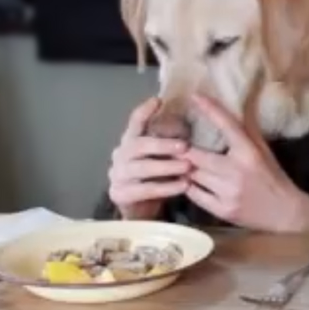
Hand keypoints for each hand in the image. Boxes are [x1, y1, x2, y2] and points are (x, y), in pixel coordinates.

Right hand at [107, 98, 190, 219]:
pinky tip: (183, 185)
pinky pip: (144, 189)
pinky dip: (165, 187)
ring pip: (140, 167)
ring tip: (188, 167)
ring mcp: (117, 175)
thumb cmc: (156, 176)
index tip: (158, 100)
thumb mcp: (163, 155)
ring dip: (166, 166)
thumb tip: (191, 124)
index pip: (134, 122)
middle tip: (185, 146)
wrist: (140, 209)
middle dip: (162, 144)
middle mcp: (120, 155)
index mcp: (130, 141)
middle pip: (137, 144)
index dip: (144, 111)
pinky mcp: (120, 194)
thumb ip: (171, 142)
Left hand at [181, 95, 308, 233]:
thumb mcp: (264, 150)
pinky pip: (194, 194)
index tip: (195, 96)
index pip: (227, 125)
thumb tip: (238, 104)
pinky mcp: (222, 210)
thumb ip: (247, 130)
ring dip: (186, 169)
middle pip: (197, 155)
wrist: (285, 212)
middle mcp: (237, 170)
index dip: (210, 110)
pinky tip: (191, 182)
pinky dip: (189, 187)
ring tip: (181, 164)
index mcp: (249, 152)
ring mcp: (228, 192)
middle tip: (176, 145)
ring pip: (192, 175)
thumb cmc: (272, 176)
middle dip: (185, 150)